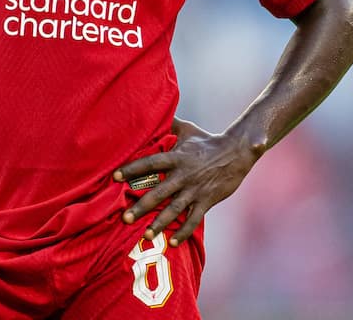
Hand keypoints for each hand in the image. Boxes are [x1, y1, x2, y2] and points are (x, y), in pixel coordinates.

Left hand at [113, 122, 258, 246]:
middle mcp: (183, 175)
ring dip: (160, 223)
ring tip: (146, 234)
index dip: (133, 169)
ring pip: (175, 210)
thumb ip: (169, 123)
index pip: (151, 163)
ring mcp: (195, 190)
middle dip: (142, 206)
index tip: (116, 177)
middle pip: (159, 192)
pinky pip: (194, 219)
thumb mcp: (187, 129)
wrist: (236, 153)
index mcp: (177, 157)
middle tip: (125, 218)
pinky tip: (173, 243)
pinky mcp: (207, 201)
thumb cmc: (207, 140)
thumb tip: (152, 109)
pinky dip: (184, 232)